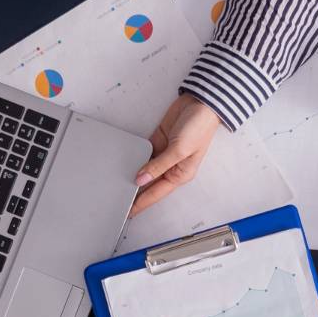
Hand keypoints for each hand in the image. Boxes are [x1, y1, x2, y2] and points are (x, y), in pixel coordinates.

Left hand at [130, 93, 221, 216]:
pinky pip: (143, 153)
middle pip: (149, 183)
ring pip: (145, 169)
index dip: (142, 203)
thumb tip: (141, 179)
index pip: (157, 194)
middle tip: (118, 199)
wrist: (200, 104)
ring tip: (117, 183)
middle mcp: (171, 167)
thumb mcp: (179, 150)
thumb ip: (159, 166)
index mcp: (180, 174)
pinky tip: (124, 163)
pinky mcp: (158, 141)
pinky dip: (134, 157)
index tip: (128, 212)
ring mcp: (164, 154)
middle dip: (135, 191)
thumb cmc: (200, 128)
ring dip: (133, 173)